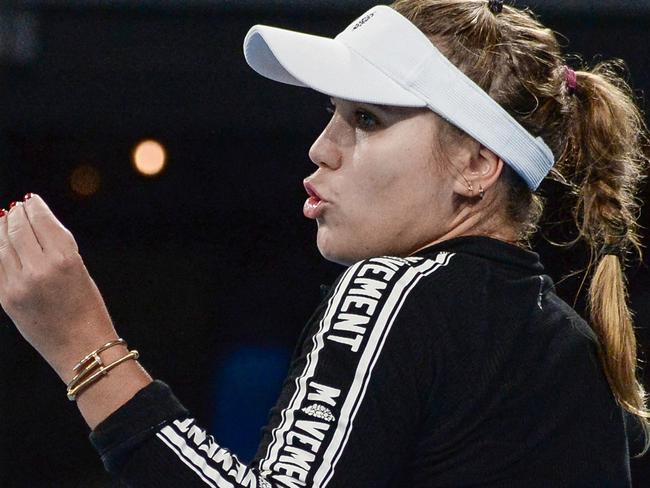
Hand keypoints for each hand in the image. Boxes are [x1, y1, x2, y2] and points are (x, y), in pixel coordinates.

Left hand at [0, 194, 118, 379]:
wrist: (81, 347)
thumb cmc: (87, 308)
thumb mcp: (79, 271)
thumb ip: (56, 249)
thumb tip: (32, 226)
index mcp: (66, 260)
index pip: (42, 222)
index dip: (34, 208)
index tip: (30, 200)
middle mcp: (41, 269)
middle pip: (19, 230)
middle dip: (16, 215)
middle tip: (16, 208)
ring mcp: (20, 284)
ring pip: (2, 245)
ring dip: (2, 229)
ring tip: (3, 220)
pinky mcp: (7, 298)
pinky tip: (0, 243)